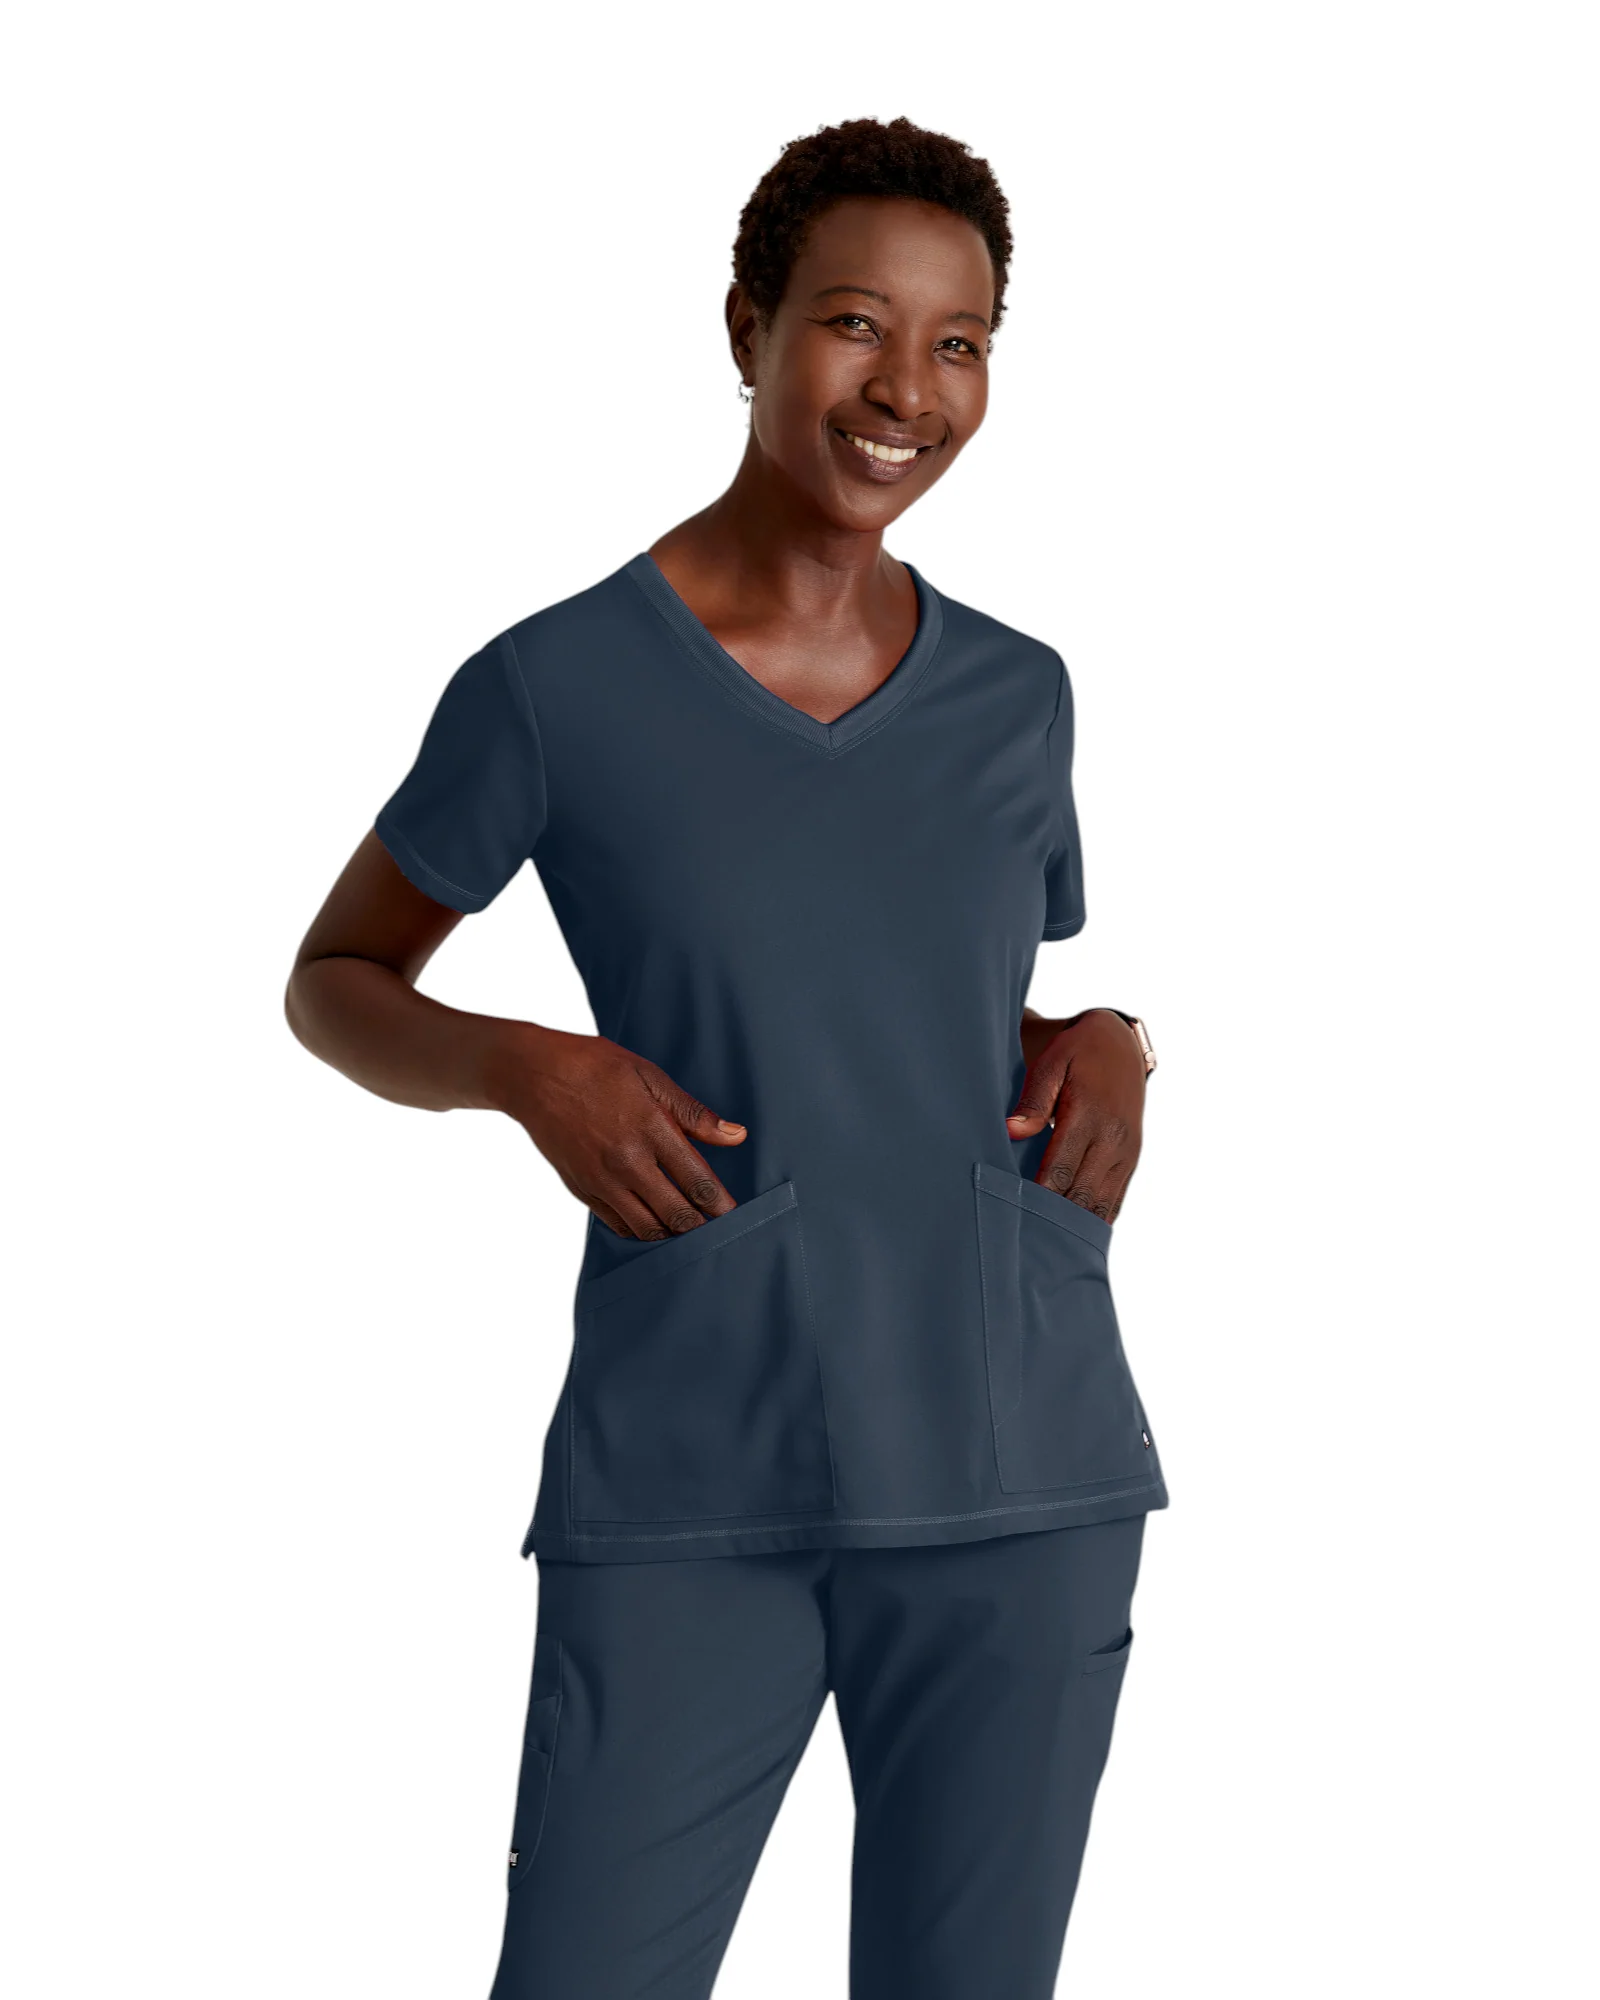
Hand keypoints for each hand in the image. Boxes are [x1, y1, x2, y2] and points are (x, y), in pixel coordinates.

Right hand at [487, 1024, 746, 1239]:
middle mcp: (627, 1162)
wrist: (533, 1076)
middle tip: (717, 1228)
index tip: (734, 1212)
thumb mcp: (649, 1076)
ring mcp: (601, 1180)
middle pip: (676, 1214)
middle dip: (702, 1226)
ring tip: (687, 1228)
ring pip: (647, 1228)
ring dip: (671, 1233)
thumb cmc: (595, 1068)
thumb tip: (736, 1136)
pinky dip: (639, 1230)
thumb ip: (693, 1113)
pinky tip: (652, 1221)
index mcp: (650, 1129)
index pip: (697, 1181)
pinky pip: (617, 1224)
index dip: (721, 1204)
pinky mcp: (581, 1189)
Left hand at [1005, 1009, 1145, 1222]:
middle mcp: (1114, 1140)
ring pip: (1101, 1204)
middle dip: (1053, 1219)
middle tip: (1024, 1241)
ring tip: (1047, 1248)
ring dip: (1075, 1227)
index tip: (1013, 1216)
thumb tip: (1011, 1131)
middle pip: (1080, 1194)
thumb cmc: (1077, 1052)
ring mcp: (1126, 1153)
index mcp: (1090, 1116)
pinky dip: (1096, 1220)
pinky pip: (1115, 1200)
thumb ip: (1033, 1100)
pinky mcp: (1131, 1160)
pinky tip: (1075, 1236)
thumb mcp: (1052, 1064)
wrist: (1121, 1044)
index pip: (1059, 1170)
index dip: (1036, 1197)